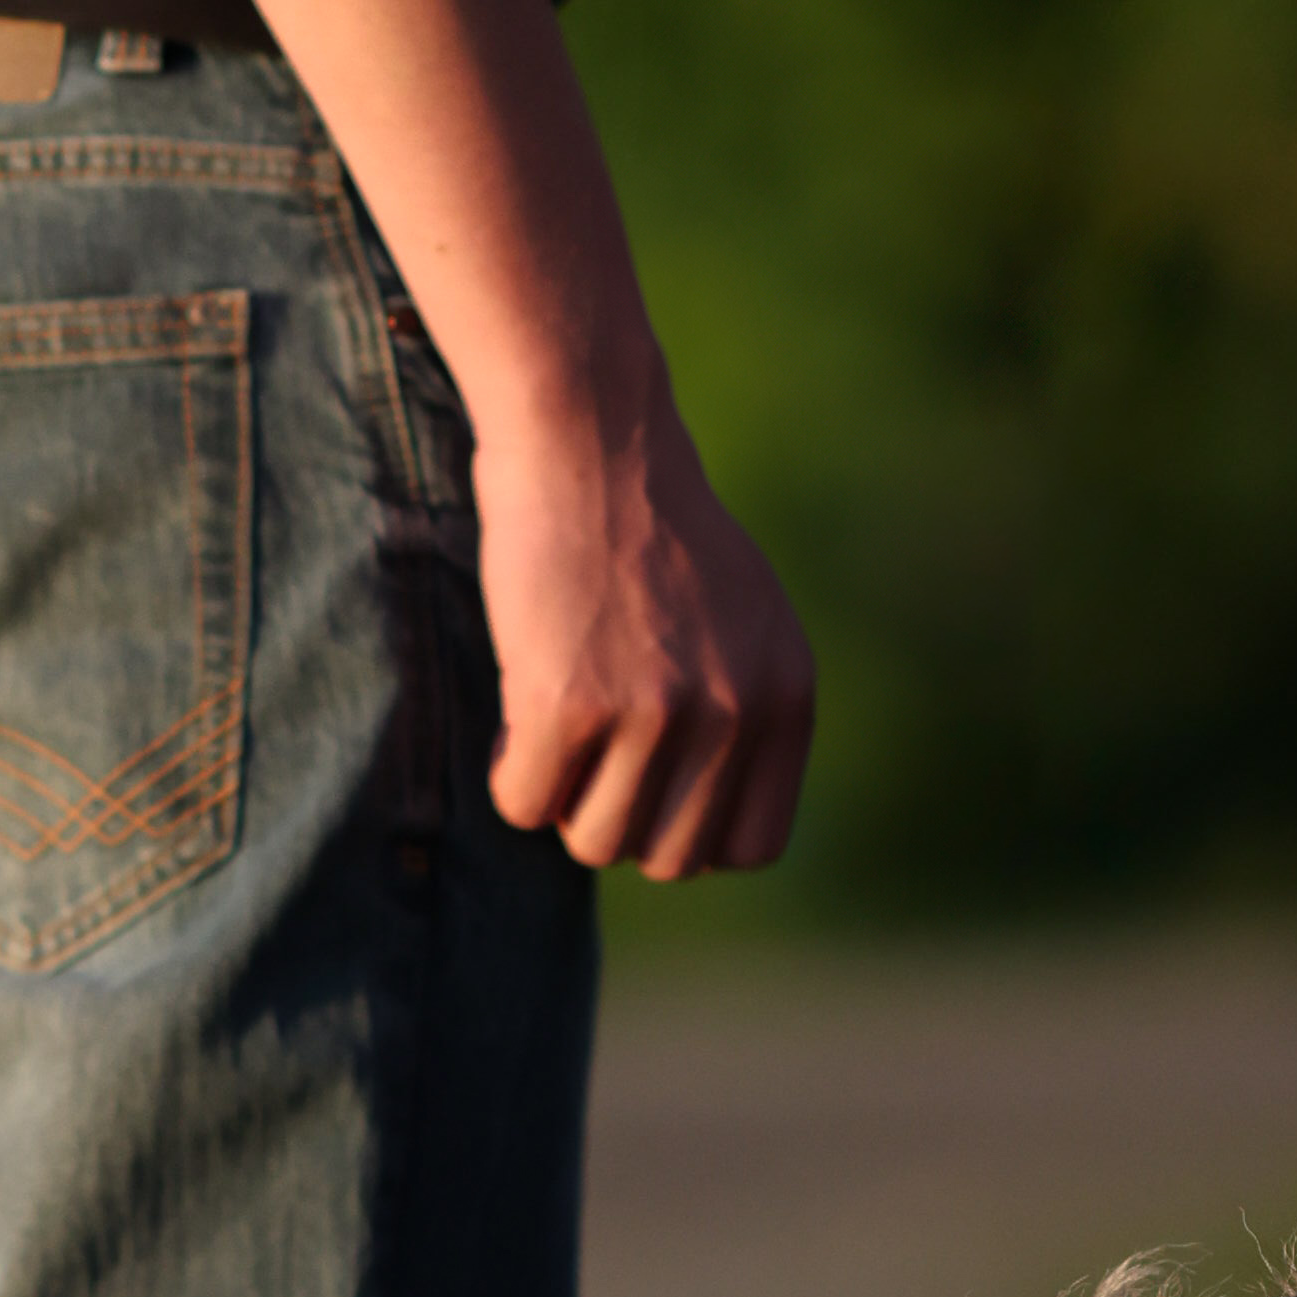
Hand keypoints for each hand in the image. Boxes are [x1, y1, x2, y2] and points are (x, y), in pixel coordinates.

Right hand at [471, 376, 816, 877]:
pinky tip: (518, 707)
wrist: (584, 439)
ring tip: (555, 718)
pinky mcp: (568, 704)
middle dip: (618, 815)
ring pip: (594, 842)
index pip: (751, 847)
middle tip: (591, 745)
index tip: (652, 780)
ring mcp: (654, 714)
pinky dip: (509, 770)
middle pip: (667, 857)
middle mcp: (735, 713)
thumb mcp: (744, 617)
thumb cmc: (648, 526)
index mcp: (787, 698)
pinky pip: (524, 803)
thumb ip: (745, 712)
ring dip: (562, 796)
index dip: (690, 828)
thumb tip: (713, 833)